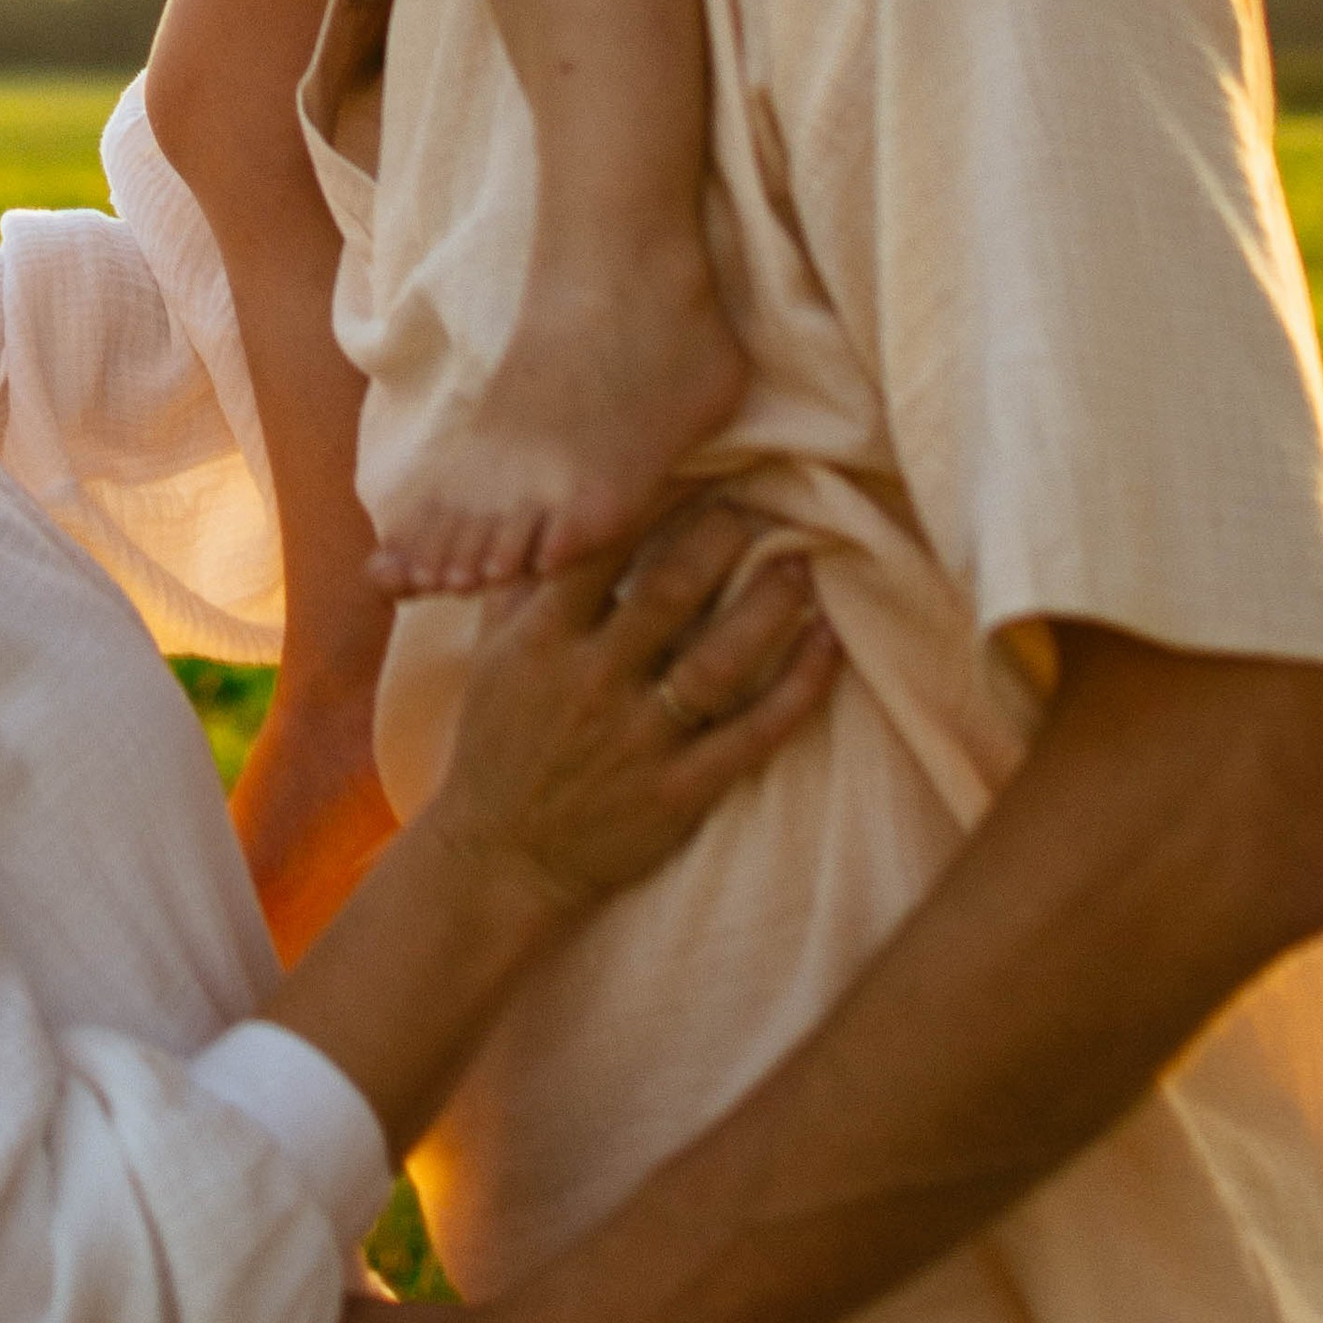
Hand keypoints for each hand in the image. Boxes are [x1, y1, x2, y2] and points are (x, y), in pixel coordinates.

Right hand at [431, 498, 835, 919]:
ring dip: (770, 604)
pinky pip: (753, 732)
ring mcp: (640, 741)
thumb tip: (557, 505)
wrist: (502, 855)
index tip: (697, 467)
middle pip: (672, 590)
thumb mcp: (493, 655)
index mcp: (543, 640)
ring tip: (804, 564)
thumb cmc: (498, 741)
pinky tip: (829, 644)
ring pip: (721, 659)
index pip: (602, 548)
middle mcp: (593, 682)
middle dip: (724, 537)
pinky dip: (799, 686)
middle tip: (762, 504)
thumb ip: (525, 583)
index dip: (654, 499)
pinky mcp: (681, 792)